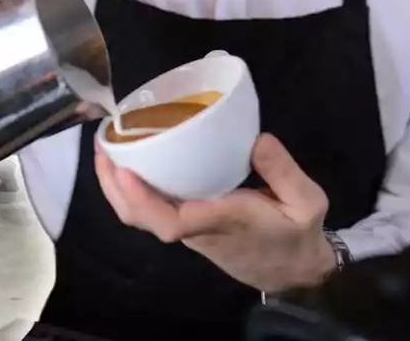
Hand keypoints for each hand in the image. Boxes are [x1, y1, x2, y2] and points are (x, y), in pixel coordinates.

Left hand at [95, 133, 337, 292]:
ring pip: (140, 215)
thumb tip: (257, 139)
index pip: (172, 222)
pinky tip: (129, 158)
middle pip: (141, 218)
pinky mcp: (186, 224)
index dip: (142, 199)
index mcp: (221, 222)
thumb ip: (284, 171)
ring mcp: (186, 228)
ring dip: (116, 185)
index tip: (125, 170)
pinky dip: (131, 186)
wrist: (294, 272)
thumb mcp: (306, 203)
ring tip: (107, 145)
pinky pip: (149, 209)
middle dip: (113, 185)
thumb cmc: (296, 235)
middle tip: (102, 143)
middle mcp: (195, 227)